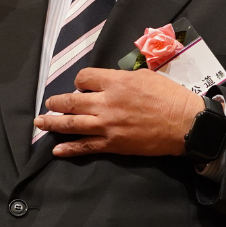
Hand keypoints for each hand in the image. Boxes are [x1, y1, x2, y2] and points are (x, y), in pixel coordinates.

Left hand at [35, 67, 205, 157]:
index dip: (80, 81)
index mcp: (116, 82)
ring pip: (72, 124)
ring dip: (53, 123)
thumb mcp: (145, 76)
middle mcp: (106, 102)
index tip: (82, 85)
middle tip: (48, 104)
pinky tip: (57, 150)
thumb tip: (108, 82)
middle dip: (56, 103)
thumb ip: (122, 78)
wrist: (185, 124)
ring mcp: (107, 125)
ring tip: (40, 123)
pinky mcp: (113, 144)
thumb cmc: (169, 96)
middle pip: (71, 101)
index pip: (84, 78)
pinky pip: (85, 146)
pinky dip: (69, 148)